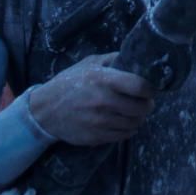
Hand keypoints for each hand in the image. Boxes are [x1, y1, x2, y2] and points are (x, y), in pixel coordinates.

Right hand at [29, 52, 155, 145]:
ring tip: (134, 112)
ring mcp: (101, 122)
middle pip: (142, 108)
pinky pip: (124, 135)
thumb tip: (134, 57)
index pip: (139, 86)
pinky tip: (123, 121)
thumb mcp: (88, 64)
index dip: (150, 88)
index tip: (150, 88)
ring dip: (138, 118)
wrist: (45, 110)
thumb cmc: (68, 83)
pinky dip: (128, 129)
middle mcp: (104, 101)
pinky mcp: (98, 137)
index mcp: (103, 80)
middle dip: (147, 104)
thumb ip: (112, 59)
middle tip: (145, 101)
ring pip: (135, 123)